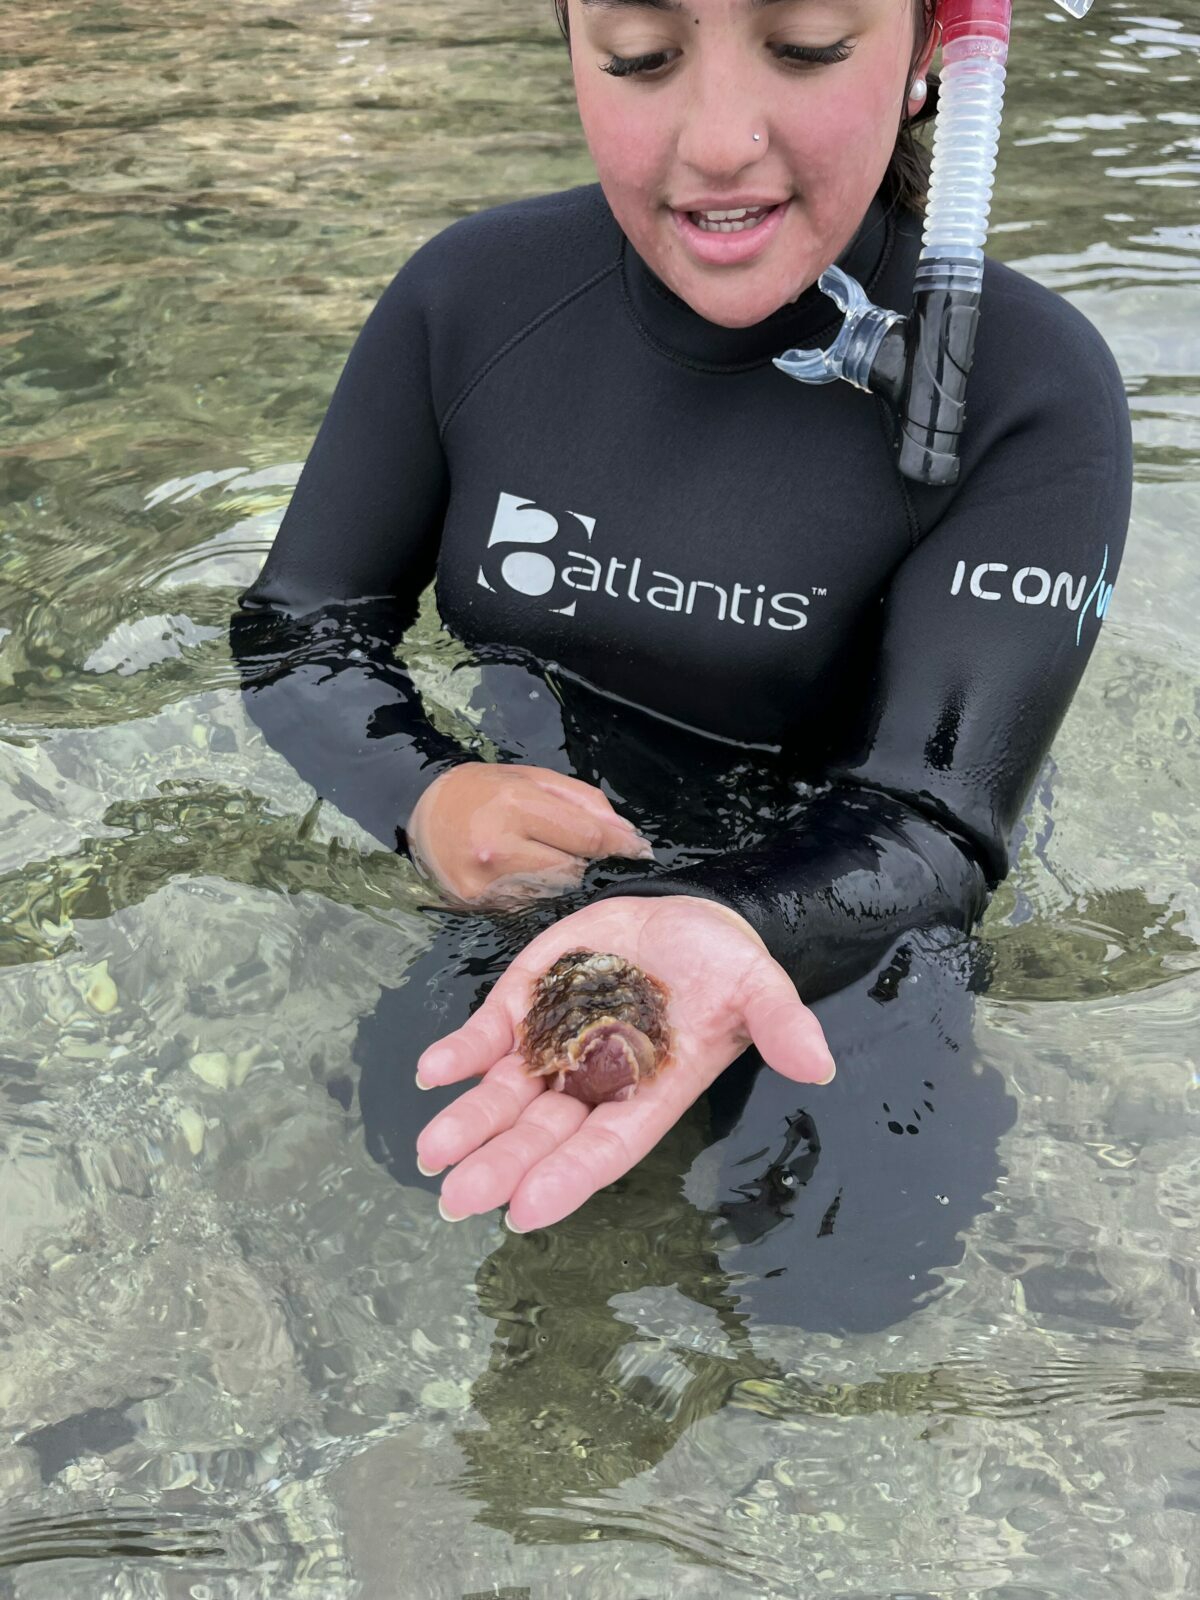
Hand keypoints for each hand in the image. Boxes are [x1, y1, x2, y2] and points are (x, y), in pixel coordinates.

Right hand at [406, 764, 652, 908]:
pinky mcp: (481, 904)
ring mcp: (489, 882)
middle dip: (580, 855)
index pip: (586, 835)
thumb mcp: (530, 778)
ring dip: (558, 872)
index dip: (618, 843)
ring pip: (557, 889)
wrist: (421, 818)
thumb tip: (625, 831)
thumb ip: (581, 800)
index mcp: (514, 805)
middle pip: (575, 868)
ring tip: (532, 850)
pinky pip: (532, 901)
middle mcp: (500, 847)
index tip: (639, 848)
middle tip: (559, 839)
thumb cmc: (481, 791)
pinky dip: (535, 887)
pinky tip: (516, 868)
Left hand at [414, 895, 835, 1231]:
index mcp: (651, 1091)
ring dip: (469, 1121)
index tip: (525, 1212)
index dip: (567, 1179)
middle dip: (500, 1165)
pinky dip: (460, 1053)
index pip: (607, 1146)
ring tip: (431, 1151)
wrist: (686, 917)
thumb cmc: (724, 965)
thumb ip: (780, 1023)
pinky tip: (432, 1071)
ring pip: (506, 1095)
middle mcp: (596, 1080)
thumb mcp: (759, 986)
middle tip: (456, 1199)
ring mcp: (556, 1043)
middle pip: (543, 1134)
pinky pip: (489, 1035)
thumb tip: (818, 1065)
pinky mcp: (529, 1002)